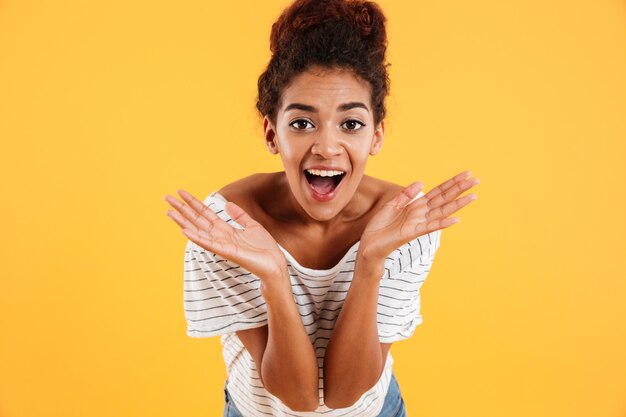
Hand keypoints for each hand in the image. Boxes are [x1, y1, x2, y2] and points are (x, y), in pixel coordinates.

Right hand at [164, 190, 287, 281]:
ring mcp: (221, 244)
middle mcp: (219, 236)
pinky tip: (185, 231)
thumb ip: (239, 215)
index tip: (181, 192)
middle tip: (166, 198)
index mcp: (225, 229)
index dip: (193, 202)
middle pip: (196, 220)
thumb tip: (227, 203)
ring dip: (183, 221)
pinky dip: (196, 237)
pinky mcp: (226, 252)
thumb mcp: (252, 225)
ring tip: (169, 212)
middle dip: (182, 209)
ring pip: (198, 230)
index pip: (205, 213)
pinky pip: (208, 243)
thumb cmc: (264, 248)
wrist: (274, 263)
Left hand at [359, 170, 479, 263]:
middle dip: (460, 189)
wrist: (369, 244)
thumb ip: (405, 195)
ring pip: (442, 211)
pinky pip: (429, 227)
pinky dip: (442, 223)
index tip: (466, 174)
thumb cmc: (380, 227)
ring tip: (473, 196)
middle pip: (444, 199)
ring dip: (458, 204)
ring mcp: (418, 223)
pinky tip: (455, 219)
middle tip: (476, 180)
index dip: (451, 183)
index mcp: (416, 206)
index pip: (438, 192)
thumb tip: (421, 182)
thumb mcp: (391, 205)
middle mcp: (420, 214)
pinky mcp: (412, 233)